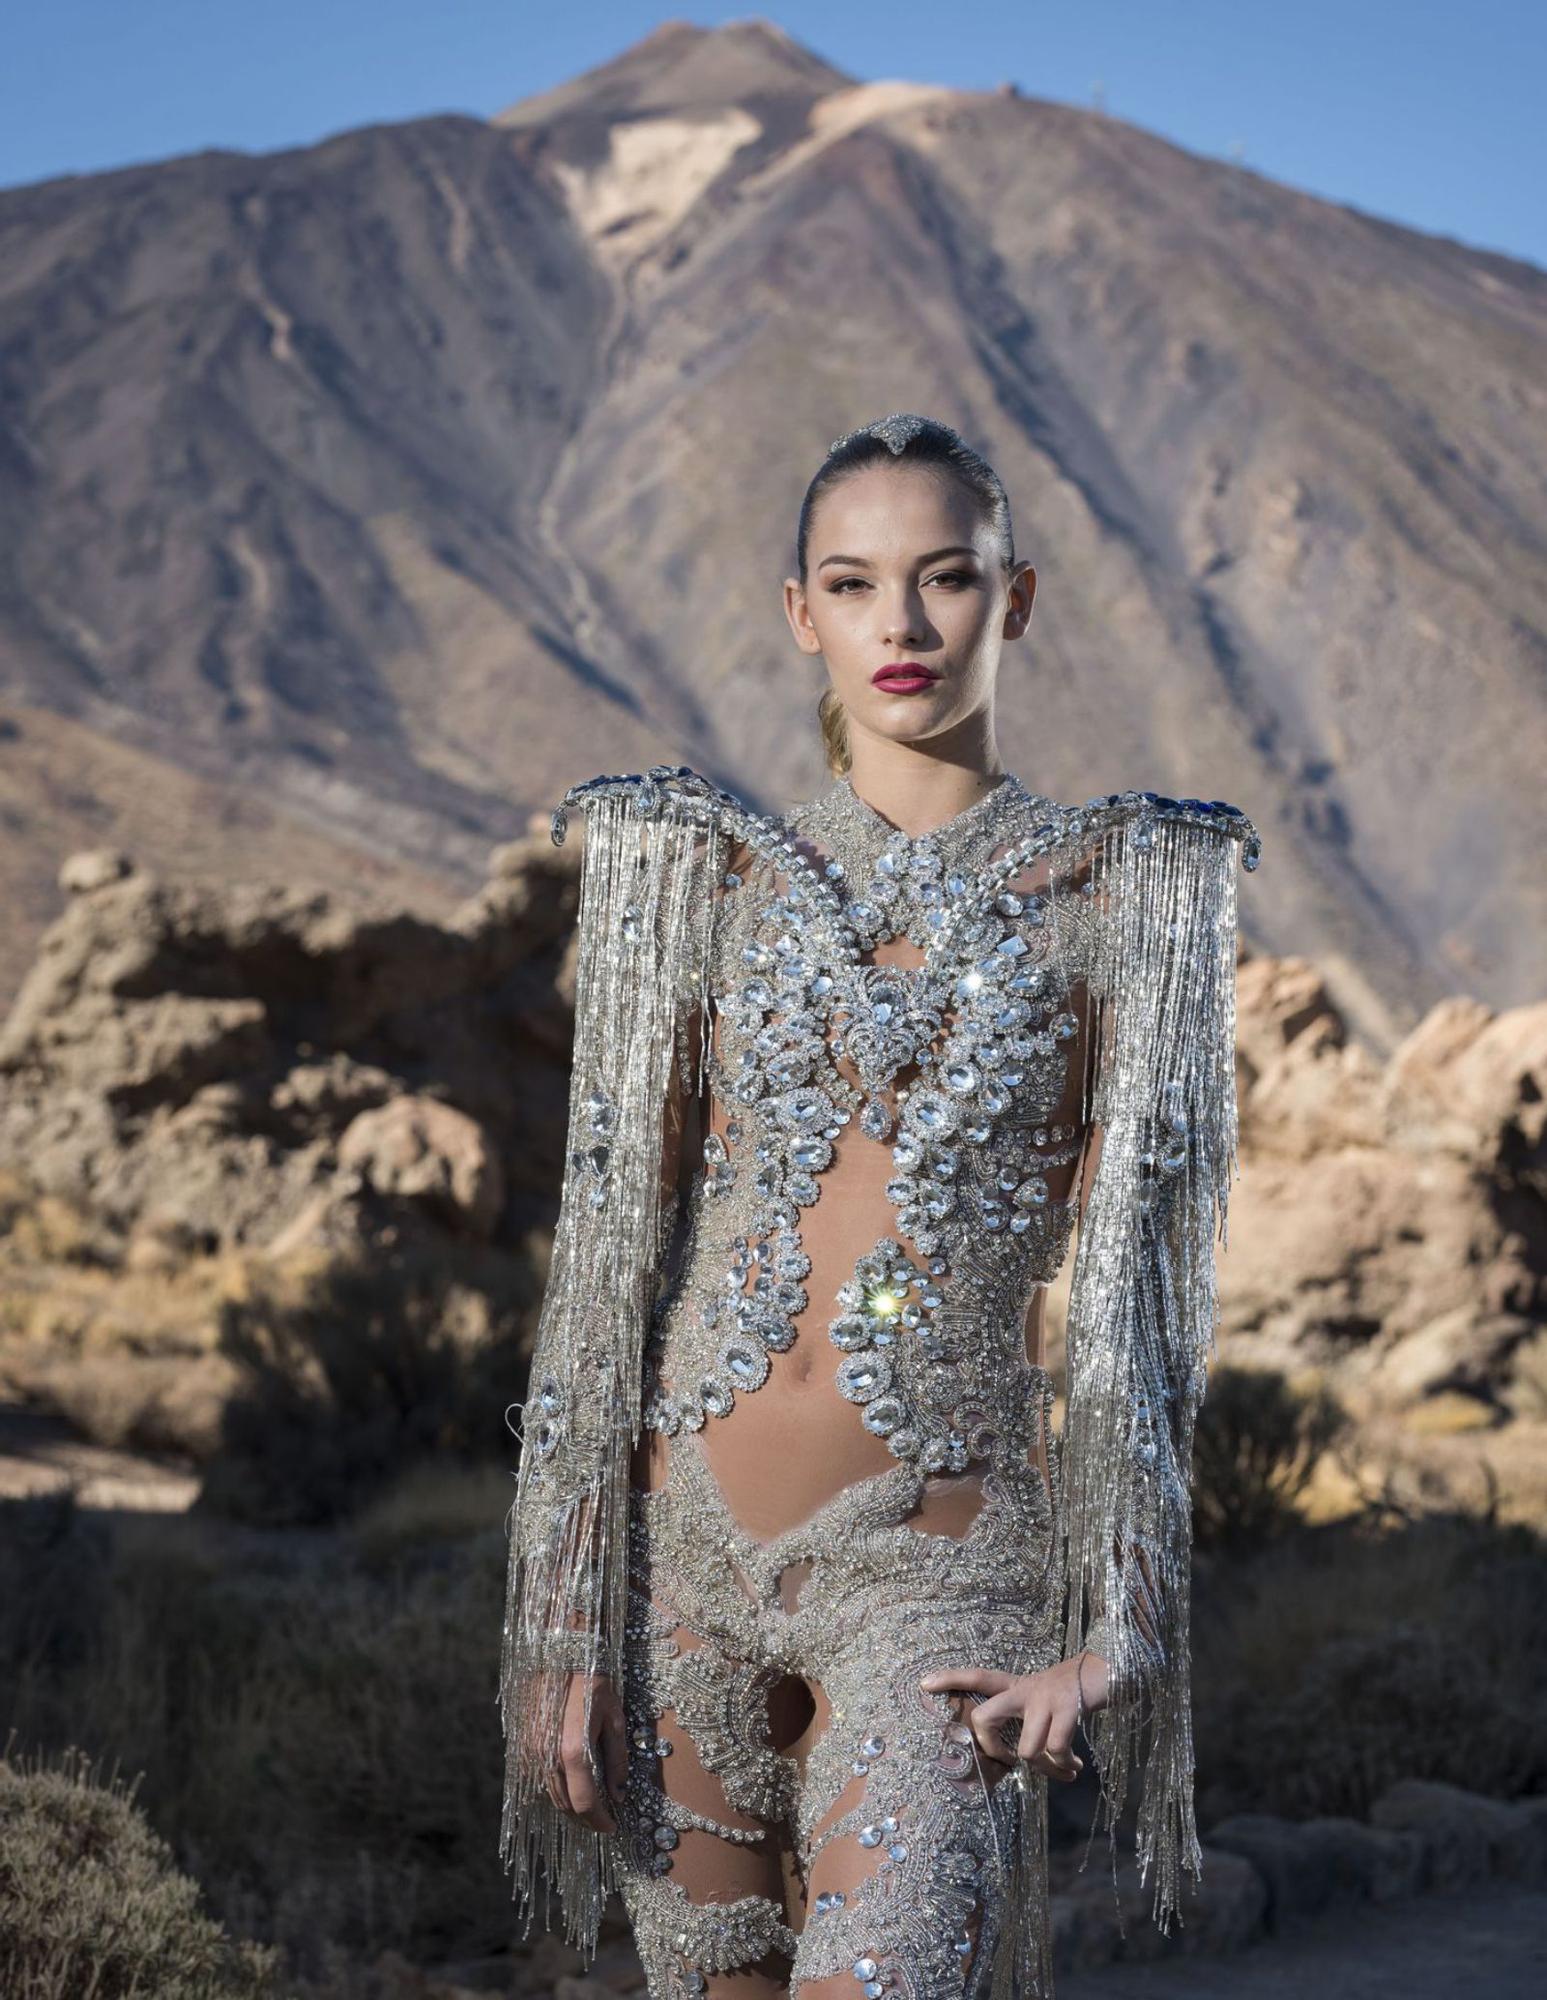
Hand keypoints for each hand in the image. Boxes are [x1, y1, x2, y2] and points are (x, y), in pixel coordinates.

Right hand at [546, 1671, 628, 1832]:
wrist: (559, 1655)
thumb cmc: (592, 1683)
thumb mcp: (613, 1718)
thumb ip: (617, 1760)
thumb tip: (619, 1794)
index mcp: (574, 1752)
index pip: (585, 1804)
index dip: (599, 1821)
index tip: (612, 1827)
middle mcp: (547, 1758)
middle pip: (565, 1805)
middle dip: (585, 1819)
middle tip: (602, 1822)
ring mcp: (530, 1753)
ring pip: (549, 1796)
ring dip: (569, 1807)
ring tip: (588, 1808)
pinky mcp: (522, 1746)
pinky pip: (537, 1780)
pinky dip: (554, 1791)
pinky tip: (569, 1787)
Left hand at [919, 1652, 1109, 1785]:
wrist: (1108, 1671)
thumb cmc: (1071, 1696)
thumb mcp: (1043, 1705)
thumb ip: (1028, 1727)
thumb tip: (1025, 1764)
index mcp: (1016, 1686)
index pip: (977, 1676)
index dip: (950, 1679)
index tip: (923, 1683)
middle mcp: (1025, 1689)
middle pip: (986, 1716)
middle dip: (990, 1747)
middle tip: (1007, 1761)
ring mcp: (1044, 1697)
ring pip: (1026, 1749)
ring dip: (1045, 1768)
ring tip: (1063, 1768)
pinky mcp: (1066, 1707)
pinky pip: (1055, 1750)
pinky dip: (1065, 1765)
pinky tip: (1075, 1766)